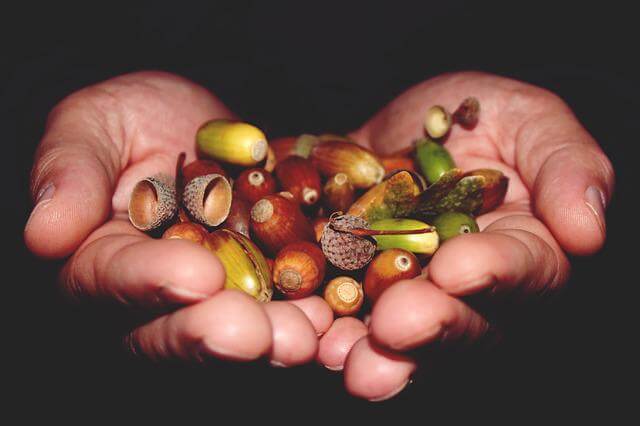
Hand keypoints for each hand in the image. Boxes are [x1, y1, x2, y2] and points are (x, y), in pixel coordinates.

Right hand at [24, 71, 331, 365]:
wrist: (204, 124)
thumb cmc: (134, 118)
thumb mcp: (93, 124)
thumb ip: (69, 172)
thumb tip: (44, 232)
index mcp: (104, 262)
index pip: (113, 282)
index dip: (151, 283)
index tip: (195, 274)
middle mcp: (160, 297)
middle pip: (178, 330)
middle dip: (218, 334)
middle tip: (255, 336)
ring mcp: (221, 298)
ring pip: (239, 332)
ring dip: (274, 339)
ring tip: (306, 336)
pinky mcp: (270, 288)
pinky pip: (290, 310)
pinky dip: (315, 316)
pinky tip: (338, 316)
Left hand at [320, 72, 612, 399]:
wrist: (404, 125)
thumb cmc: (481, 114)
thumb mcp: (530, 120)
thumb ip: (566, 166)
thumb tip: (587, 231)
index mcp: (523, 252)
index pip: (521, 271)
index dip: (493, 273)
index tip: (459, 267)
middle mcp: (467, 291)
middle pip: (460, 323)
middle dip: (428, 327)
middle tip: (398, 326)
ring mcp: (407, 295)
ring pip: (399, 340)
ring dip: (374, 355)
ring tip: (349, 363)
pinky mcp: (353, 288)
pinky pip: (340, 317)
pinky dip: (323, 329)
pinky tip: (305, 336)